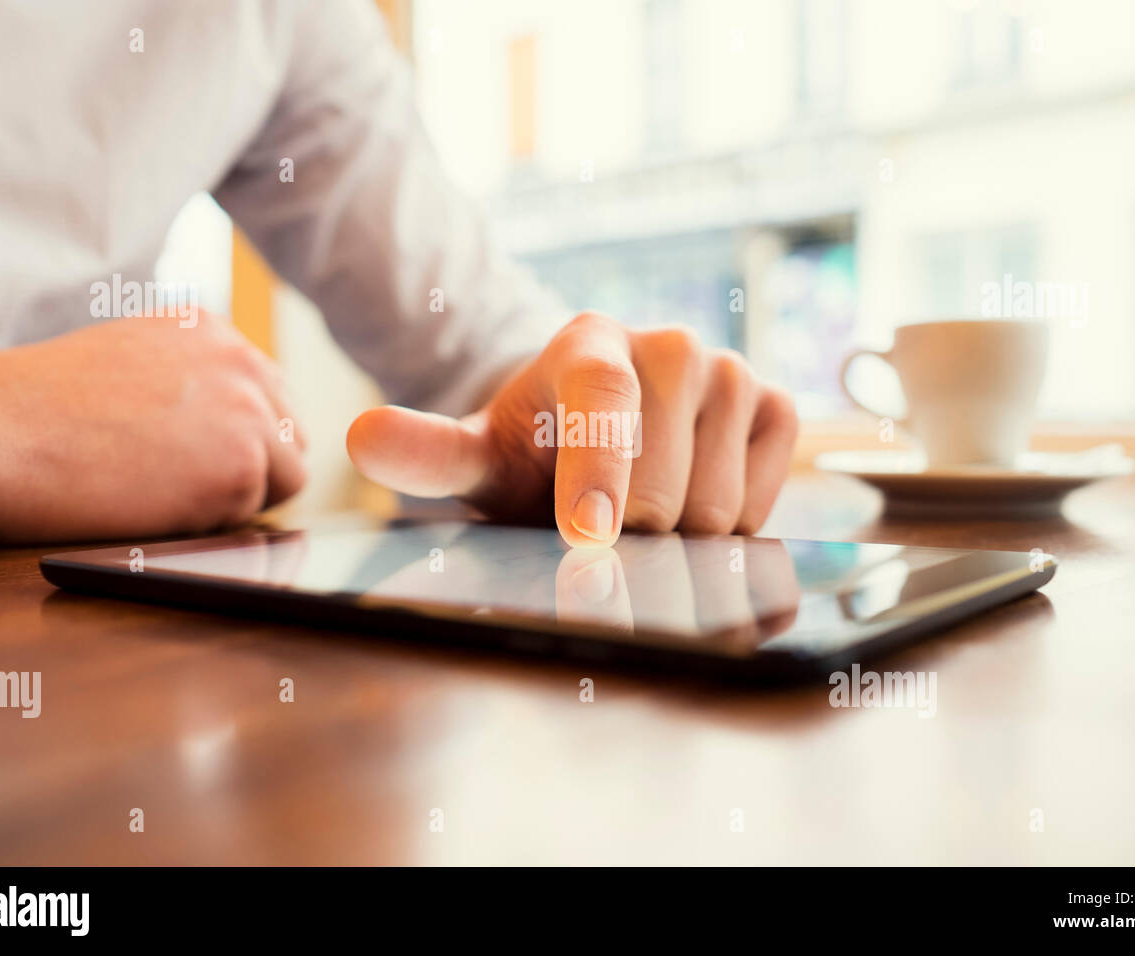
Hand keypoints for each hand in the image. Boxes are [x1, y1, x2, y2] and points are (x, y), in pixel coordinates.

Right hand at [0, 313, 305, 541]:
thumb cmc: (40, 409)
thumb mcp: (132, 362)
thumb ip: (195, 381)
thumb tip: (247, 425)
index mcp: (213, 332)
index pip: (272, 396)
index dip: (247, 438)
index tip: (211, 459)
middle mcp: (241, 364)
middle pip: (290, 437)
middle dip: (254, 468)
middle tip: (188, 486)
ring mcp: (247, 414)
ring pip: (284, 478)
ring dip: (237, 497)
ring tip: (165, 492)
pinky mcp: (240, 468)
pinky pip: (252, 514)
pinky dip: (212, 521)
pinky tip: (156, 504)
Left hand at [346, 312, 797, 546]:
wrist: (602, 425)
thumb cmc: (536, 448)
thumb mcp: (478, 455)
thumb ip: (426, 451)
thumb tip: (358, 437)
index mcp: (589, 343)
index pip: (603, 402)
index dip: (596, 474)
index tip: (586, 537)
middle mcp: (669, 345)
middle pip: (663, 489)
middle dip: (628, 534)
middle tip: (599, 522)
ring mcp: (730, 370)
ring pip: (716, 507)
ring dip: (676, 537)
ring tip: (643, 506)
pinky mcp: (776, 404)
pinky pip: (761, 501)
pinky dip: (727, 523)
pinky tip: (690, 495)